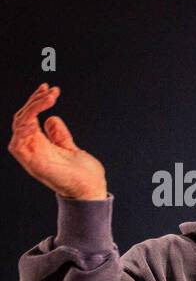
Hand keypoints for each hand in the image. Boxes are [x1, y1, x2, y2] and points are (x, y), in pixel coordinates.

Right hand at [9, 84, 107, 199]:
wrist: (91, 191)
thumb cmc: (83, 174)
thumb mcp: (69, 147)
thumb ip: (59, 134)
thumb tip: (51, 118)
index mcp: (39, 144)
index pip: (29, 117)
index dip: (36, 101)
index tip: (49, 88)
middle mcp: (32, 149)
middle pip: (22, 118)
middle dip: (35, 101)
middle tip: (51, 90)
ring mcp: (31, 156)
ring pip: (20, 125)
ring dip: (33, 108)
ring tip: (49, 98)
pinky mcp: (34, 164)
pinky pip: (19, 143)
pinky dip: (24, 129)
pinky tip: (36, 118)